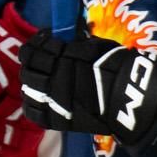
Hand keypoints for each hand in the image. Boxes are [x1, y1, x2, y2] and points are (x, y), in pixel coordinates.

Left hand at [20, 31, 156, 149]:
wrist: (129, 96)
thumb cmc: (115, 67)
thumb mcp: (93, 46)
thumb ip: (73, 44)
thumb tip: (61, 37)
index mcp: (61, 57)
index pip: (32, 50)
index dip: (34, 45)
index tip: (41, 43)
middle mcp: (53, 78)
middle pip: (27, 70)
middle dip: (30, 65)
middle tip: (38, 63)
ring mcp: (52, 100)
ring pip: (27, 90)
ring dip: (31, 83)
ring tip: (39, 81)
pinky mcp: (56, 119)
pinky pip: (33, 113)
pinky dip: (32, 105)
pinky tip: (37, 99)